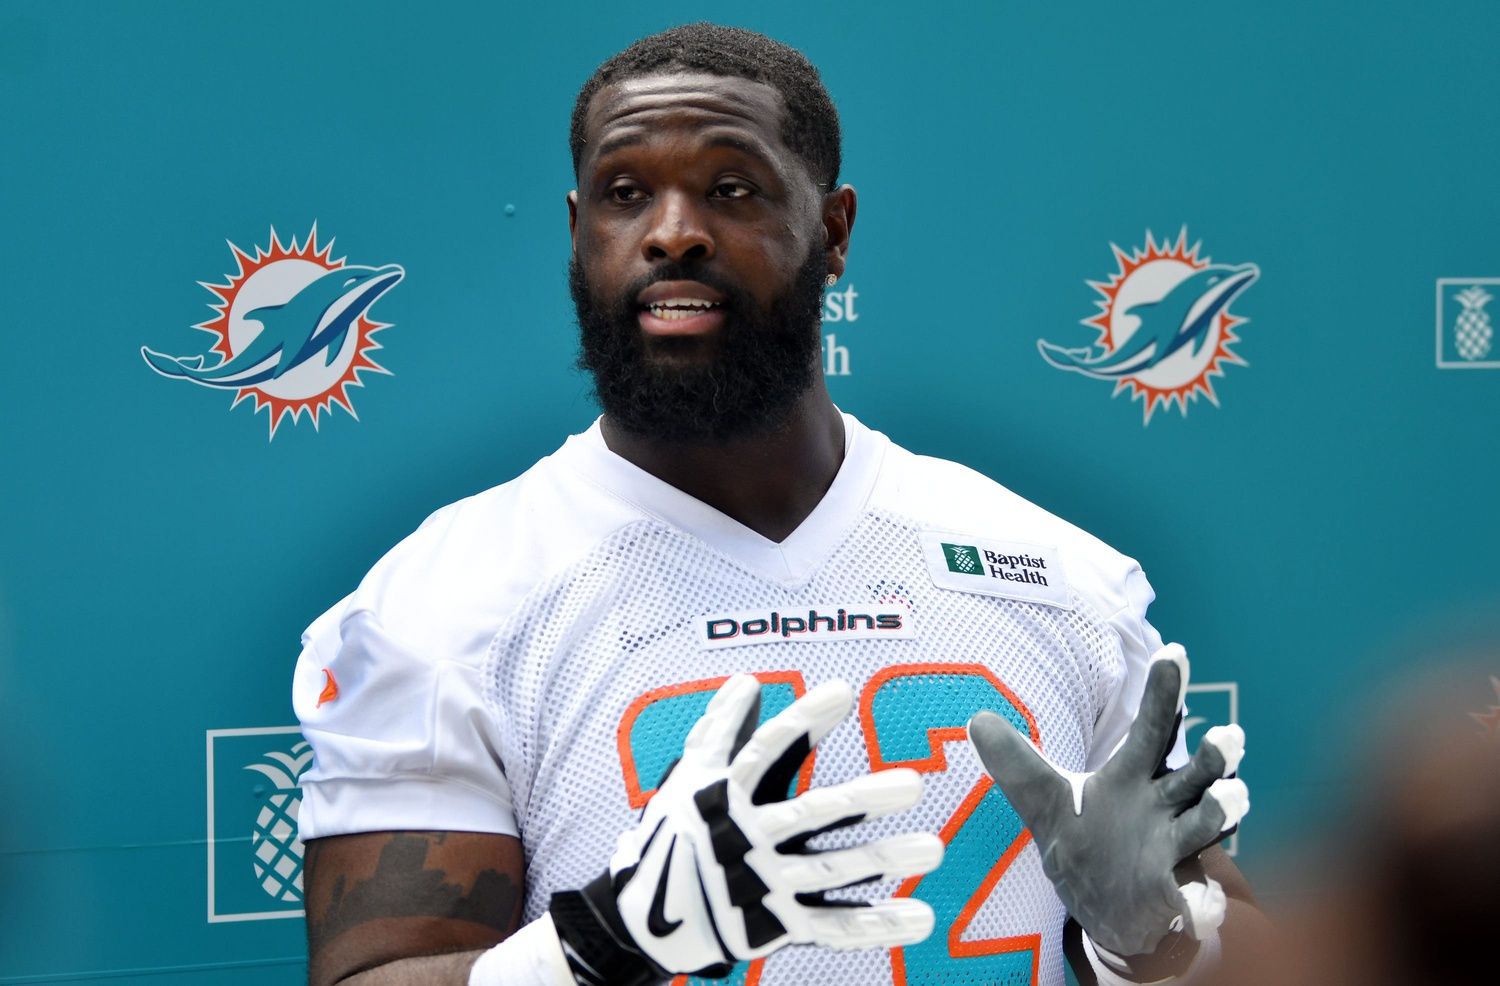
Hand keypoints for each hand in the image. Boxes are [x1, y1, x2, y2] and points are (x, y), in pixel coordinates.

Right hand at [550, 674, 943, 983]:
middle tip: (914, 784)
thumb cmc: (675, 835)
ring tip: (934, 848)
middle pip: (811, 814)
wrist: (643, 921)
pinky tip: (921, 917)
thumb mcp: (687, 779)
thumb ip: (721, 731)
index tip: (843, 690)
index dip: (803, 720)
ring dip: (884, 859)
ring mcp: (764, 885)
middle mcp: (746, 839)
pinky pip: (832, 928)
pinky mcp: (776, 927)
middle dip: (863, 799)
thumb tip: (747, 683)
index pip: (767, 751)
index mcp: (724, 796)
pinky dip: (876, 926)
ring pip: (831, 872)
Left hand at [968, 644, 1248, 965]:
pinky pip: (1198, 898)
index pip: (1153, 726)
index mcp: (1134, 774)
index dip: (1164, 691)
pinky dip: (1205, 903)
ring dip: (1220, 812)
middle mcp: (1164, 806)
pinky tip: (1207, 907)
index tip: (1175, 650)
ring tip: (1232, 797)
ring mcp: (1174, 850)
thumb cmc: (1082, 837)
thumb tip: (976, 718)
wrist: (1103, 906)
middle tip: (1230, 735)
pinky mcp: (1175, 896)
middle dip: (1215, 756)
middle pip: (1196, 773)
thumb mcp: (1041, 797)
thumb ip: (1015, 760)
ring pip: (1205, 825)